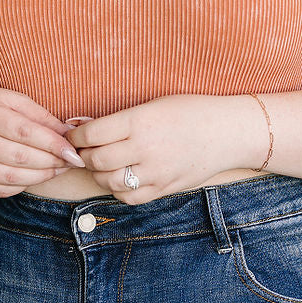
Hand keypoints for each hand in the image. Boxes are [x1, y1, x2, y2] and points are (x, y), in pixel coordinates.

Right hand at [0, 85, 88, 196]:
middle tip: (70, 161)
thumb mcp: (10, 99)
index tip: (73, 151)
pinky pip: (0, 190)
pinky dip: (22, 186)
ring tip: (57, 169)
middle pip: (19, 157)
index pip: (24, 132)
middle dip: (51, 162)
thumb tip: (68, 133)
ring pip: (11, 177)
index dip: (53, 144)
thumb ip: (40, 115)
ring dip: (41, 177)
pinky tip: (34, 176)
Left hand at [66, 94, 256, 202]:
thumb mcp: (154, 104)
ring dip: (98, 174)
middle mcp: (145, 148)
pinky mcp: (164, 188)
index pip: (92, 133)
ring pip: (108, 182)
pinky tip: (120, 177)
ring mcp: (155, 172)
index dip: (75, 135)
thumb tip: (82, 126)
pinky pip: (129, 198)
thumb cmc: (191, 111)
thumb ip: (121, 119)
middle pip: (96, 160)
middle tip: (83, 150)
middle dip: (83, 155)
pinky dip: (117, 190)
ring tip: (101, 163)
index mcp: (140, 120)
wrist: (228, 132)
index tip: (73, 134)